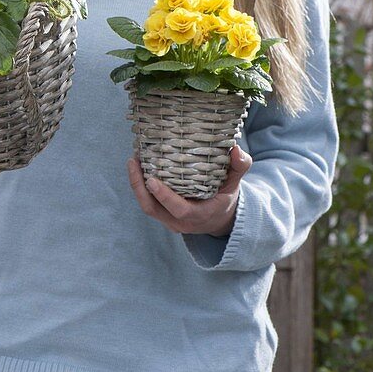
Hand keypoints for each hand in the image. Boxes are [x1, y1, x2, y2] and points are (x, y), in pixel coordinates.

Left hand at [127, 145, 251, 237]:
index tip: (151, 179)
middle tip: (134, 161)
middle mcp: (181, 222)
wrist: (219, 219)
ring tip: (133, 160)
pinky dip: (140, 186)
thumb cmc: (226, 198)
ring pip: (147, 206)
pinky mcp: (162, 215)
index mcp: (200, 215)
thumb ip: (239, 167)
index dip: (164, 196)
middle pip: (153, 209)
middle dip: (139, 187)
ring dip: (136, 184)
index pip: (179, 210)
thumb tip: (236, 149)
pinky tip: (137, 166)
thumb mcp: (235, 184)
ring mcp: (169, 221)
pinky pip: (147, 202)